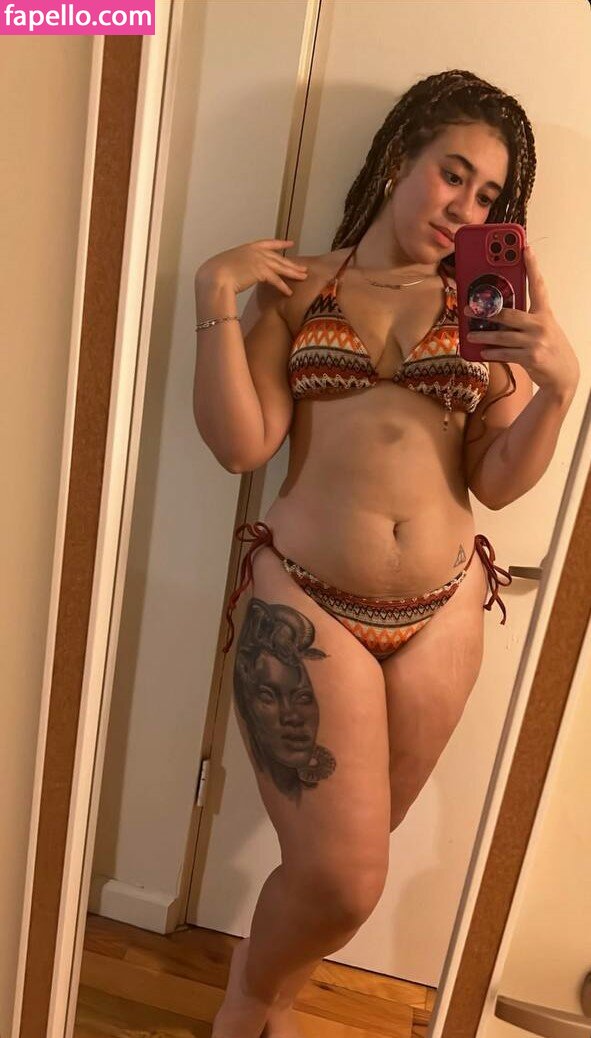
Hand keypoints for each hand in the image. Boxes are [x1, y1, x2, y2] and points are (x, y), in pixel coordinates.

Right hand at [195, 238, 307, 296]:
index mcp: (247, 247)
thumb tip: (236, 272)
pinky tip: (289, 292)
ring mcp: (259, 260)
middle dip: (292, 263)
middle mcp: (255, 252)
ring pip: (281, 267)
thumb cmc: (215, 273)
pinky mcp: (261, 272)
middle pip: (278, 258)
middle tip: (303, 267)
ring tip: (303, 277)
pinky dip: (283, 287)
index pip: (268, 243)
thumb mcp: (227, 263)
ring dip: (293, 273)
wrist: (214, 276)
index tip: (290, 243)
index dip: (280, 244)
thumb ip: (237, 265)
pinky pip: (276, 280)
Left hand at [464, 246, 579, 398]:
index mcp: (545, 313)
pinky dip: (492, 353)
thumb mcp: (544, 327)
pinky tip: (482, 351)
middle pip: (509, 313)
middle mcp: (541, 324)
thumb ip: (526, 317)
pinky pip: (505, 353)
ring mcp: (536, 341)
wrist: (564, 374)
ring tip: (470, 334)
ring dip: (483, 335)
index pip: (538, 285)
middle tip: (468, 309)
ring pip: (502, 335)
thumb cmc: (550, 347)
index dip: (532, 265)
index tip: (525, 248)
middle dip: (486, 312)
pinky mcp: (530, 357)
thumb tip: (499, 312)